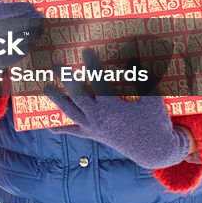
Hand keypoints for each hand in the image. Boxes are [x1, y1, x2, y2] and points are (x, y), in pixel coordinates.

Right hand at [0, 0, 43, 68]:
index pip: (8, 11)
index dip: (24, 9)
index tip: (33, 7)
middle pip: (19, 24)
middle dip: (33, 19)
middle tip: (40, 16)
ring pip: (23, 36)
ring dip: (34, 31)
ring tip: (38, 27)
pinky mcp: (5, 59)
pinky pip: (23, 48)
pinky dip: (30, 43)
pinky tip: (30, 38)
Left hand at [44, 48, 190, 168]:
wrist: (154, 151)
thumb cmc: (155, 122)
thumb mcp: (153, 99)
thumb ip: (144, 78)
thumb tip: (135, 58)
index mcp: (113, 107)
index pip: (99, 82)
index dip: (93, 65)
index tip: (86, 50)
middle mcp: (99, 117)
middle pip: (78, 95)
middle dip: (67, 79)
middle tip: (56, 65)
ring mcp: (93, 127)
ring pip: (70, 112)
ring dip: (57, 99)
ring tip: (46, 87)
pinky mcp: (92, 135)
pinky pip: (73, 132)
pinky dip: (60, 129)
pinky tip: (48, 125)